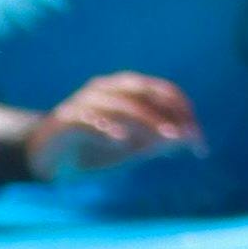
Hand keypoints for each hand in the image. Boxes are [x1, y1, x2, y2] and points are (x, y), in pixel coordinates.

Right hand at [28, 71, 199, 173]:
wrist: (48, 158)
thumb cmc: (95, 150)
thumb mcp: (132, 150)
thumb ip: (159, 143)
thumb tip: (192, 139)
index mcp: (126, 91)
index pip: (163, 92)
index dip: (185, 112)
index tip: (199, 140)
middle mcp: (106, 89)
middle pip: (143, 92)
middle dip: (168, 114)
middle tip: (187, 137)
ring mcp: (84, 102)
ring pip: (119, 104)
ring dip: (145, 120)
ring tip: (166, 137)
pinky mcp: (65, 120)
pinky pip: (87, 119)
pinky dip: (105, 127)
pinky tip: (122, 140)